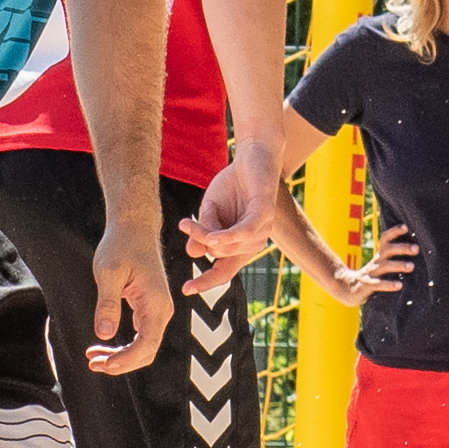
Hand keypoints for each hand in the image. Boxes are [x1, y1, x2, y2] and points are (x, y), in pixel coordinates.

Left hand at [86, 217, 169, 375]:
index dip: (125, 360)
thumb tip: (104, 335)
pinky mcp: (148, 308)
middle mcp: (162, 310)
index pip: (146, 345)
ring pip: (144, 346)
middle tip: (92, 364)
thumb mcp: (108, 272)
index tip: (102, 364)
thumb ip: (107, 304)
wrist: (135, 228)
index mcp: (156, 304)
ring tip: (93, 359)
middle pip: (147, 351)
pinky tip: (102, 346)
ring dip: (121, 357)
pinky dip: (123, 346)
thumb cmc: (122, 246)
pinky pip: (140, 335)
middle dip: (121, 363)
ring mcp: (156, 310)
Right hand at [177, 149, 277, 296]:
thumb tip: (193, 254)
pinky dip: (227, 237)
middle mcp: (252, 243)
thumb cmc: (232, 186)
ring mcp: (261, 231)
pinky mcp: (264, 214)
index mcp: (239, 246)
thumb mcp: (210, 211)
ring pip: (226, 245)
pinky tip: (212, 237)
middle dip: (197, 241)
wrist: (252, 157)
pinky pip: (244, 233)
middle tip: (184, 224)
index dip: (206, 282)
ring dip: (204, 234)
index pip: (224, 272)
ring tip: (188, 221)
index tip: (185, 290)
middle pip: (217, 254)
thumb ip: (203, 231)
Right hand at [321, 223, 415, 310]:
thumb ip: (394, 259)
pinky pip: (378, 284)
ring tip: (411, 266)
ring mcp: (371, 273)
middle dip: (402, 248)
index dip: (394, 232)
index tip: (406, 227)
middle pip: (388, 250)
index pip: (385, 239)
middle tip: (416, 249)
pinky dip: (388, 284)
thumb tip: (416, 252)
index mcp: (380, 255)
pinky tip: (399, 285)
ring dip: (398, 265)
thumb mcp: (381, 265)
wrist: (347, 289)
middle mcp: (376, 262)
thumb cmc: (372, 276)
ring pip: (384, 266)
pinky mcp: (367, 285)